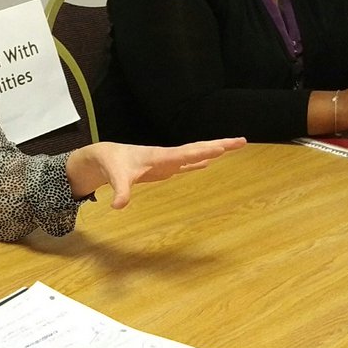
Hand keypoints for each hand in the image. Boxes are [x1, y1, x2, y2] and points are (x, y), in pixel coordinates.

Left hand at [65, 138, 246, 209]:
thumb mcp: (116, 178)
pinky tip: (210, 161)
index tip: (221, 148)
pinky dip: (200, 161)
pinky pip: (188, 163)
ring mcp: (169, 161)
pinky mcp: (165, 167)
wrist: (105, 157)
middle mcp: (168, 156)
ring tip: (235, 145)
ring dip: (214, 150)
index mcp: (160, 156)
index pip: (186, 153)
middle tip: (242, 141)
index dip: (203, 151)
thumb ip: (120, 192)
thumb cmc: (112, 165)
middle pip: (198, 149)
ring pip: (196, 153)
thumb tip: (118, 206)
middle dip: (219, 145)